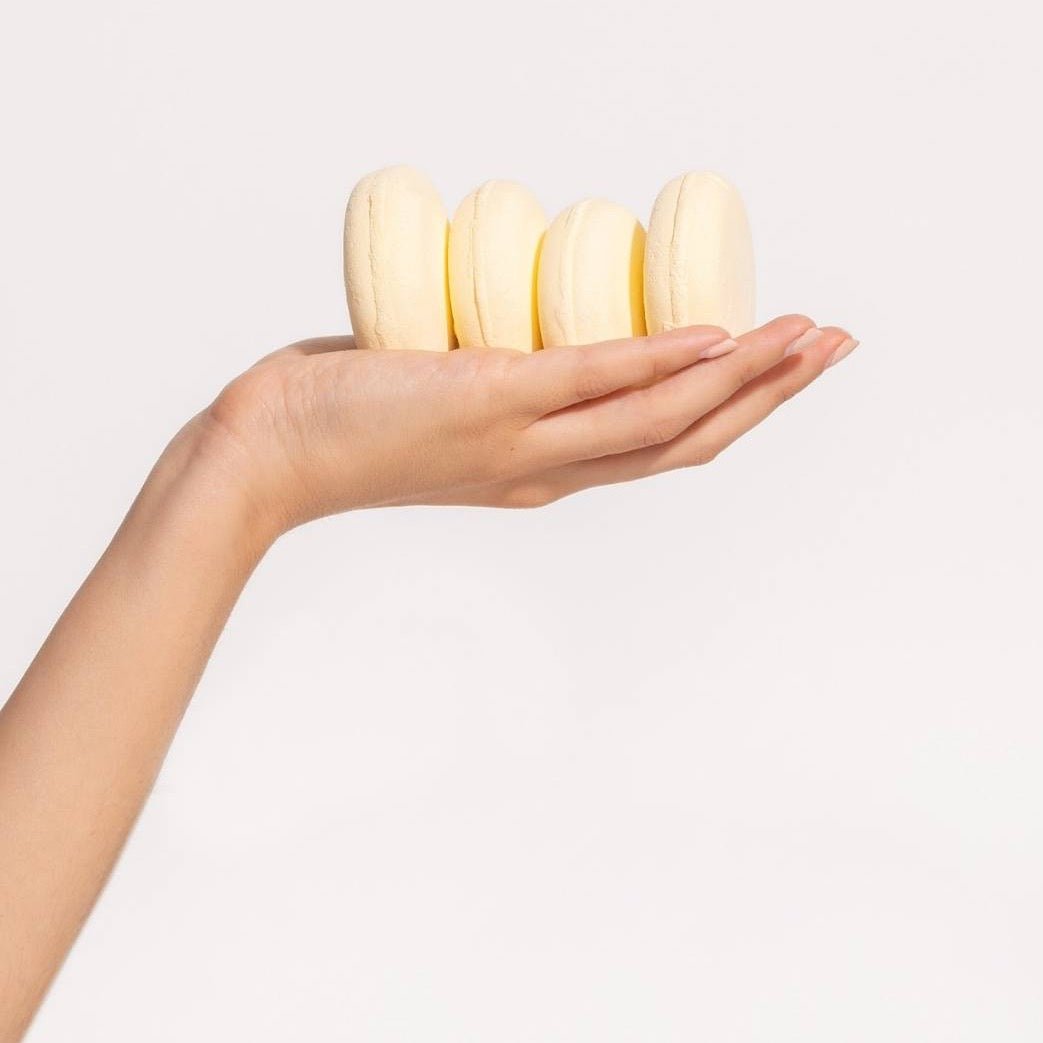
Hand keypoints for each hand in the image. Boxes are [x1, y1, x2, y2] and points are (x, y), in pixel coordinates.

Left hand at [196, 314, 855, 538]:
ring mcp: (522, 440)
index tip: (781, 370)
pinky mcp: (487, 401)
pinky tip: (713, 336)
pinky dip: (659, 362)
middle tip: (833, 347)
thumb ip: (492, 384)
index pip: (657, 447)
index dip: (730, 411)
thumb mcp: (441, 409)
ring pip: (656, 418)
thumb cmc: (348, 425)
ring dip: (740, 377)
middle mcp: (547, 470)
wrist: (269, 455)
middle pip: (683, 440)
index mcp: (542, 472)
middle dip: (767, 397)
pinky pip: (592, 382)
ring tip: (806, 337)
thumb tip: (518, 338)